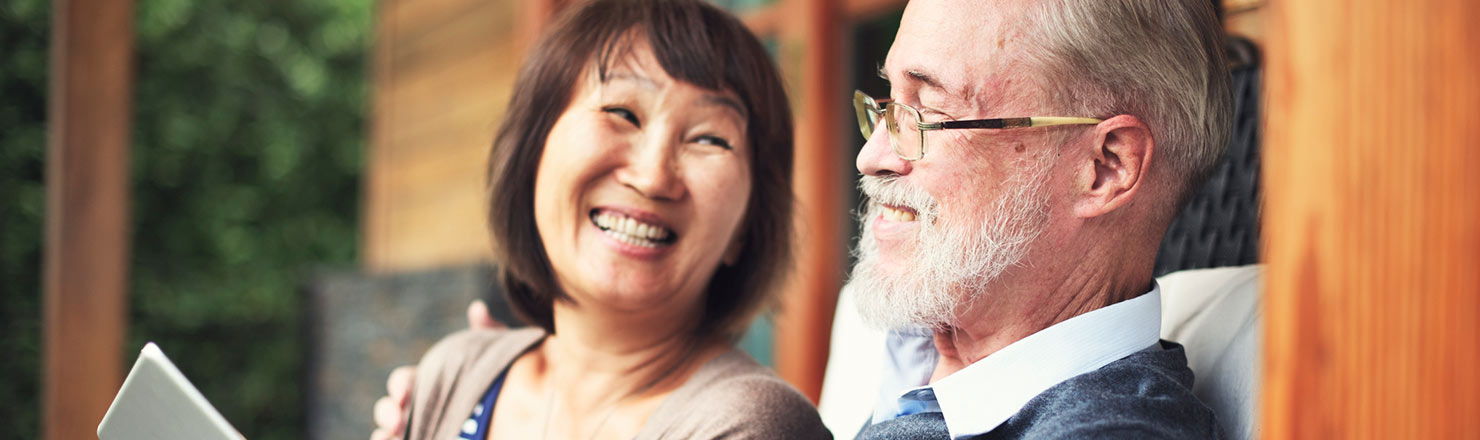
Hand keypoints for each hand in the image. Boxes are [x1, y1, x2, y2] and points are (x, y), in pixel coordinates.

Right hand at [370, 300, 502, 438]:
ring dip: (383, 434)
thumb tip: (477, 308)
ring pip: (387, 432)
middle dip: (386, 413)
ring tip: (390, 437)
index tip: (403, 394)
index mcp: (428, 382)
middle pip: (388, 408)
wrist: (515, 414)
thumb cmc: (499, 383)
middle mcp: (417, 407)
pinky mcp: (427, 439)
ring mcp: (419, 429)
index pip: (403, 381)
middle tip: (396, 422)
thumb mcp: (495, 358)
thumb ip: (485, 334)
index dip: (399, 386)